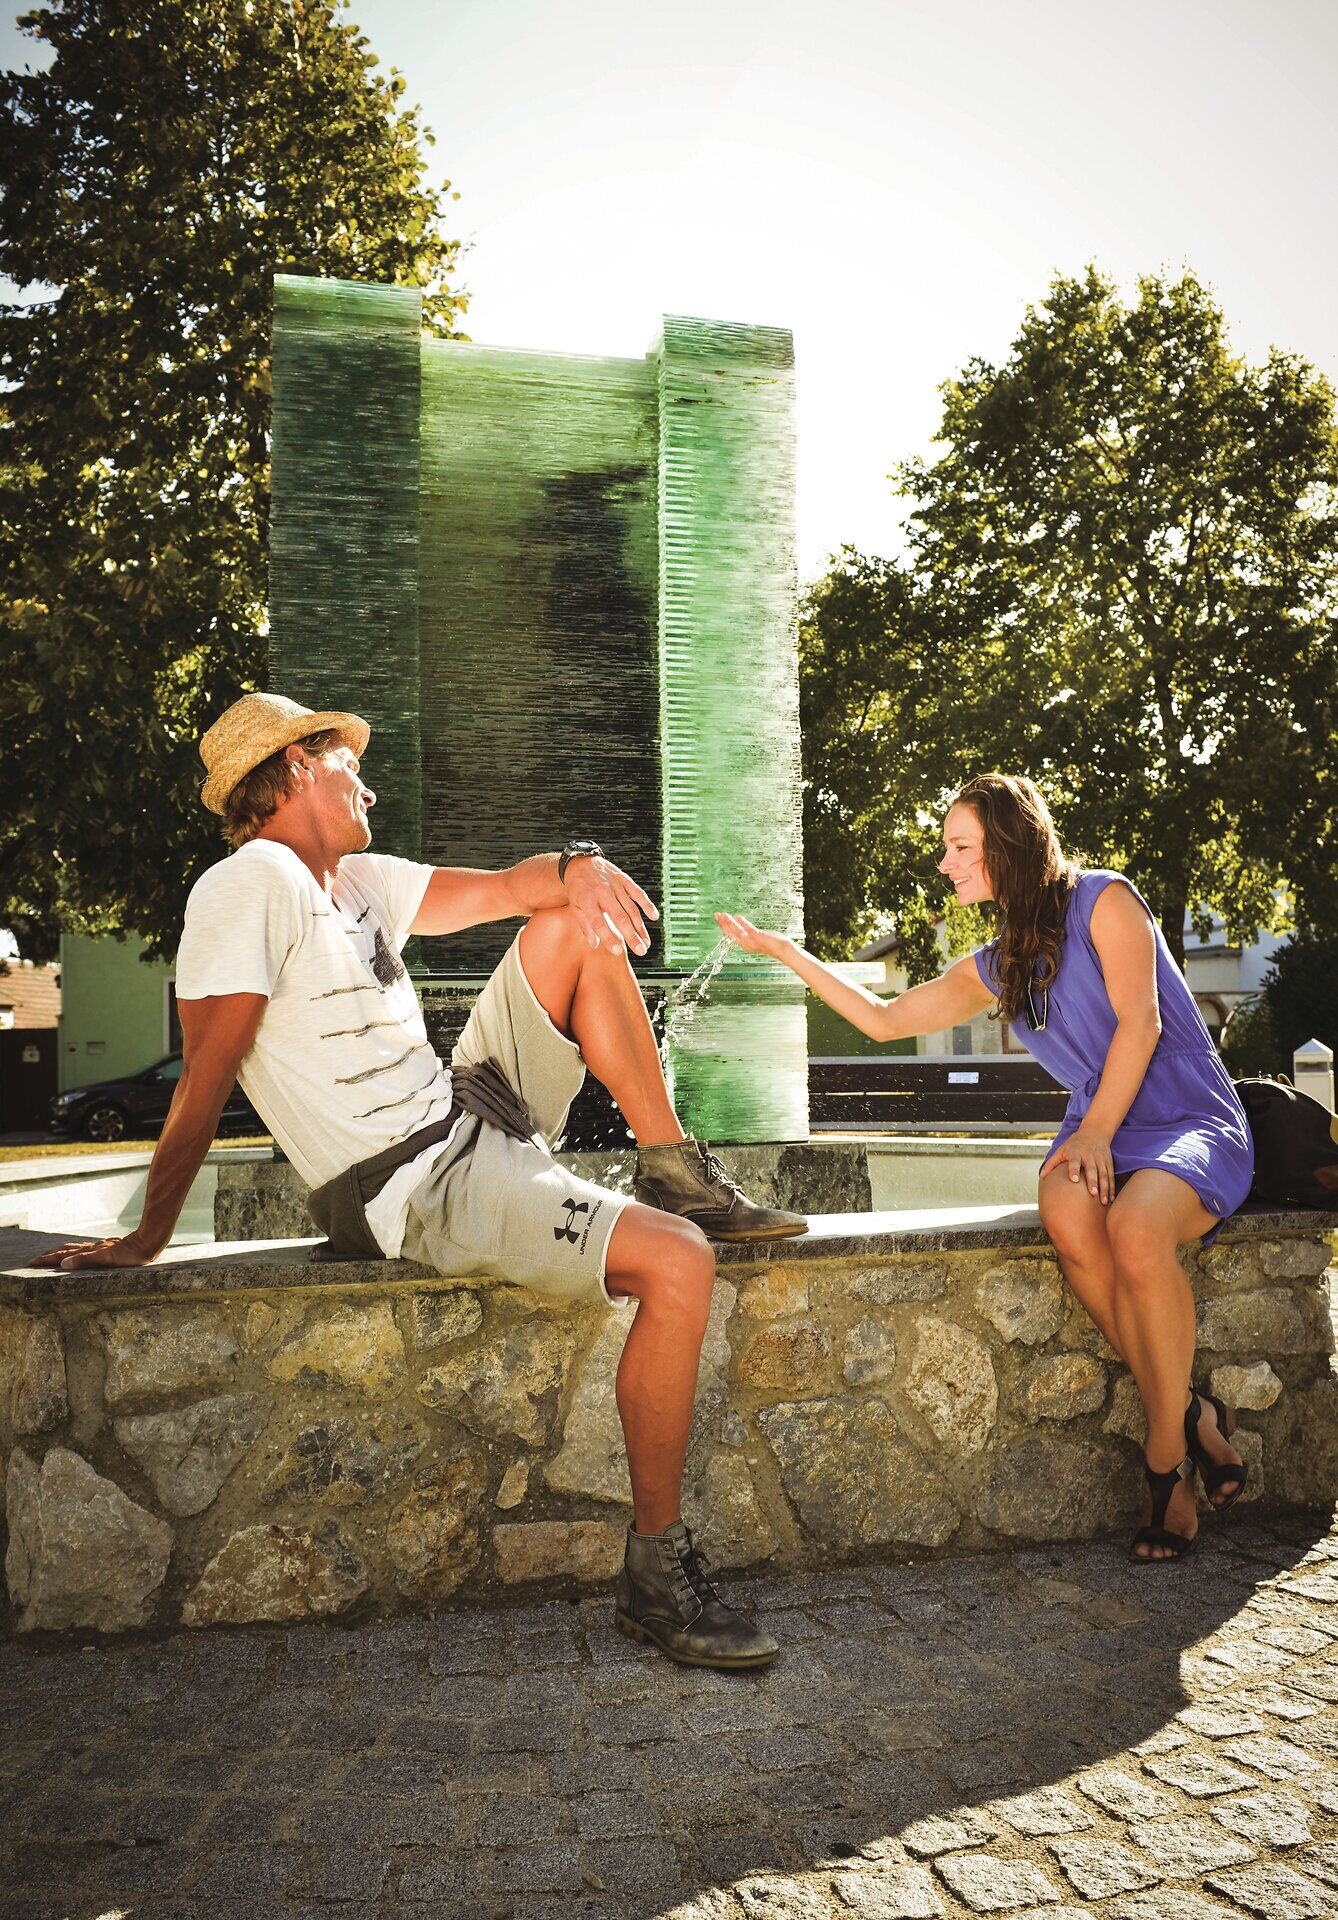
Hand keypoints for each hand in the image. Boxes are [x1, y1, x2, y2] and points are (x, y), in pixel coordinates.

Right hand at [30, 1232, 161, 1271]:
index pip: (63, 1255)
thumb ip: (85, 1260)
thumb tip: (63, 1263)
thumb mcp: (107, 1259)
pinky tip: (80, 1253)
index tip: (32, 1262)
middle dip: (49, 1255)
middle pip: (66, 1250)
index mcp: (89, 1251)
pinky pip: (86, 1250)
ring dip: (61, 1252)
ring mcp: (100, 1247)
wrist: (149, 1242)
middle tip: (34, 1259)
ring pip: (75, 1249)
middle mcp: (93, 1248)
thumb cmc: (130, 1254)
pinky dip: (76, 1251)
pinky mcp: (108, 1248)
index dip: (47, 1259)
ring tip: (51, 1254)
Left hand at [563, 856, 658, 955]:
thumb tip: (594, 945)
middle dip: (631, 936)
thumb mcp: (575, 906)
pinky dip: (647, 904)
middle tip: (641, 951)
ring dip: (640, 927)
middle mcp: (602, 892)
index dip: (608, 937)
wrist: (580, 862)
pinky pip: (638, 893)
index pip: (598, 923)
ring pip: (631, 908)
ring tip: (646, 943)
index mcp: (587, 900)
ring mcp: (615, 885)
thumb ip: (585, 926)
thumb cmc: (578, 889)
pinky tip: (654, 917)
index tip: (618, 952)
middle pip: (619, 917)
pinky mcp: (624, 879)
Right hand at [714, 912, 788, 961]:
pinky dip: (742, 922)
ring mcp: (751, 941)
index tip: (719, 918)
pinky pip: (748, 928)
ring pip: (736, 931)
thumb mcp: (758, 938)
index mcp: (745, 944)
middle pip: (730, 933)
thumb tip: (746, 928)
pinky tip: (737, 916)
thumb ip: (751, 934)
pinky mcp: (758, 937)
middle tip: (716, 914)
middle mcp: (746, 944)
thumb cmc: (772, 944)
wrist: (783, 950)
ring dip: (728, 922)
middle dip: (722, 923)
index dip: (724, 926)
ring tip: (722, 915)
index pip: (731, 935)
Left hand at [1040, 1127, 1115, 1203]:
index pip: (1075, 1162)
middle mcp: (1089, 1156)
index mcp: (1076, 1152)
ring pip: (1104, 1175)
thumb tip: (1041, 1176)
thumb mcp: (1062, 1149)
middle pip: (1092, 1170)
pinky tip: (1111, 1199)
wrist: (1095, 1131)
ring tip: (1104, 1202)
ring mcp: (1100, 1160)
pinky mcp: (1108, 1163)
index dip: (1074, 1170)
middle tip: (1093, 1193)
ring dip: (1105, 1188)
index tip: (1073, 1180)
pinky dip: (1112, 1187)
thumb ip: (1051, 1163)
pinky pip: (1111, 1176)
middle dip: (1093, 1181)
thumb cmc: (1075, 1143)